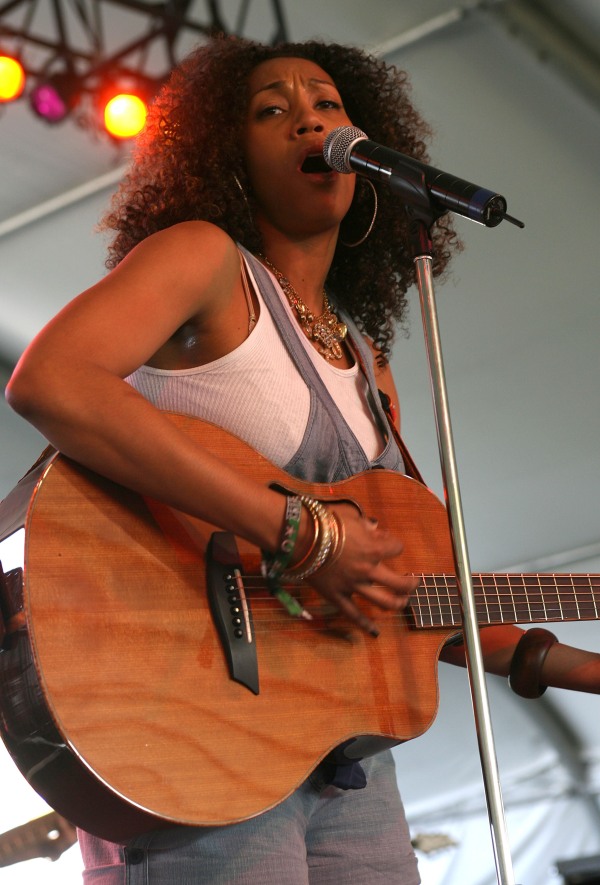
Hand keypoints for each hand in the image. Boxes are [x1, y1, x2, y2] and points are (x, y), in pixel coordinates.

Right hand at [309, 503, 418, 635]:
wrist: (299, 537)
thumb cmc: (325, 523)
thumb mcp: (351, 517)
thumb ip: (367, 526)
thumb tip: (375, 529)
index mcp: (373, 549)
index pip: (397, 548)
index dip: (395, 544)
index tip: (389, 543)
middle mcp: (367, 570)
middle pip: (399, 583)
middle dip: (411, 584)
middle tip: (413, 582)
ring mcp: (353, 586)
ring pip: (384, 602)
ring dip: (397, 603)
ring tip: (402, 601)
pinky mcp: (337, 597)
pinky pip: (353, 614)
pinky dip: (365, 625)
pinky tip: (375, 632)